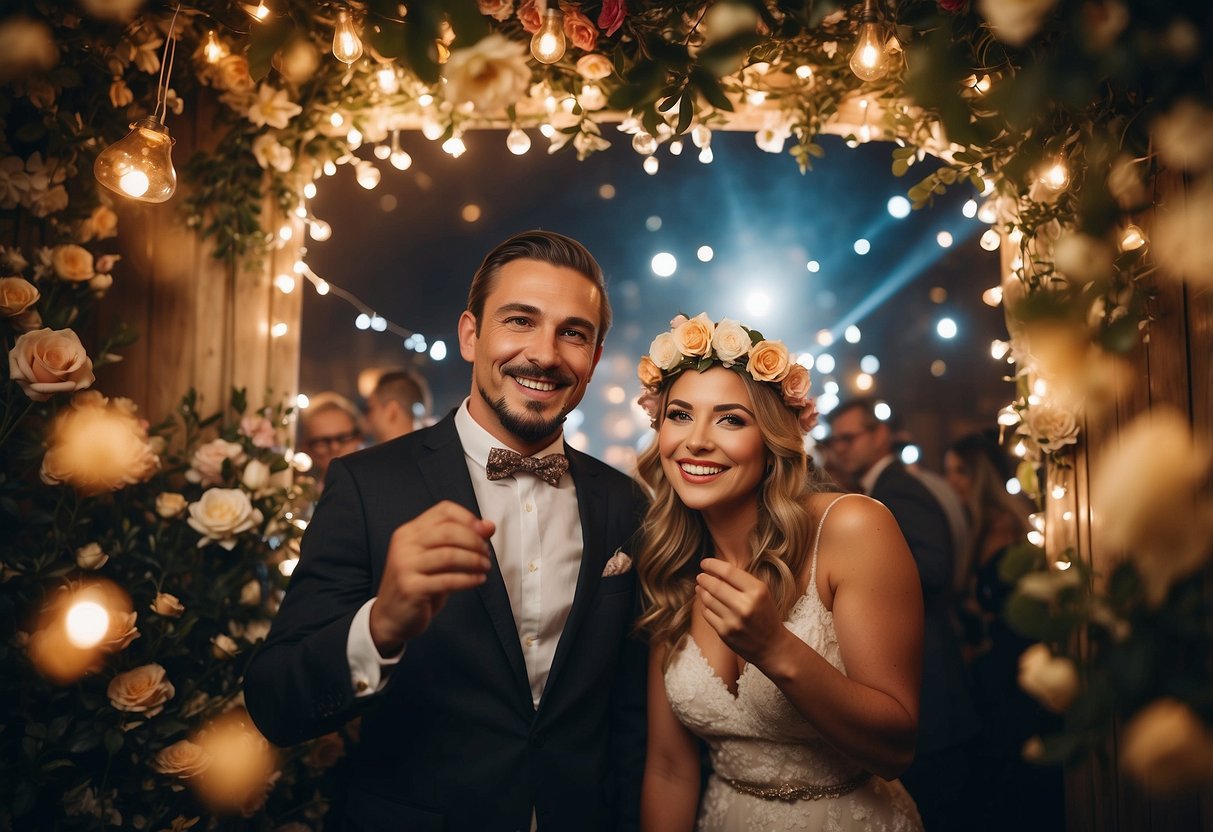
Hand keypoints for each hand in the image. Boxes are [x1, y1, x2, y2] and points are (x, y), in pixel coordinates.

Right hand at [369, 501, 493, 654]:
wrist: (390, 617)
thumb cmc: (418, 584)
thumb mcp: (437, 558)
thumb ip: (460, 541)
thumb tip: (489, 526)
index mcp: (409, 531)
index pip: (443, 511)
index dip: (468, 518)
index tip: (484, 531)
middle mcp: (404, 544)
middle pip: (448, 531)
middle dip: (474, 541)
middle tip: (486, 553)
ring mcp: (404, 565)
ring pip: (449, 555)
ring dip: (474, 561)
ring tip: (485, 567)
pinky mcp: (410, 587)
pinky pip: (447, 580)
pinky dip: (468, 579)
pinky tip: (478, 580)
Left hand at [695, 558, 784, 668]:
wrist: (772, 646)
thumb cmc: (765, 615)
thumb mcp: (762, 593)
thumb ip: (741, 581)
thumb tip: (715, 569)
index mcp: (757, 591)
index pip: (728, 571)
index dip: (713, 564)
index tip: (705, 562)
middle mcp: (745, 605)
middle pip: (715, 585)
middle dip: (704, 578)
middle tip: (701, 575)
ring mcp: (733, 620)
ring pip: (708, 599)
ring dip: (702, 591)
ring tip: (700, 586)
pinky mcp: (724, 632)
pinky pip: (707, 613)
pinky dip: (704, 605)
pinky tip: (705, 602)